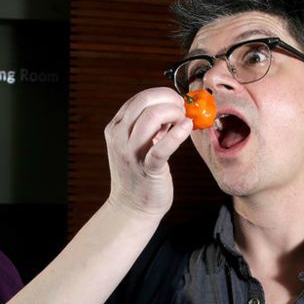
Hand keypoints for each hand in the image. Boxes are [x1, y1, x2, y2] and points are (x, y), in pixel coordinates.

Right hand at [104, 87, 191, 218]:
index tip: (177, 102)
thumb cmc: (139, 175)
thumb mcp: (137, 145)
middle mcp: (119, 138)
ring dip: (174, 112)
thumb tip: (172, 108)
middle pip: (144, 101)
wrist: (132, 208)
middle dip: (169, 99)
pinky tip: (187, 128)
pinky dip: (177, 134)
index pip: (139, 98)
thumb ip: (151, 127)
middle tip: (183, 108)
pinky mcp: (147, 169)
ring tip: (185, 120)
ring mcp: (131, 153)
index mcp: (116, 128)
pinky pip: (162, 147)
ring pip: (151, 116)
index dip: (162, 95)